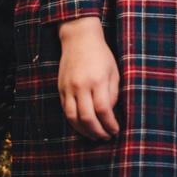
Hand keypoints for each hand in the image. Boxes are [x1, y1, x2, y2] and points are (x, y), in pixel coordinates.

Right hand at [56, 17, 119, 140]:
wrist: (79, 39)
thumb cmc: (101, 54)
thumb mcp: (114, 70)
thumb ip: (112, 92)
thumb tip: (110, 113)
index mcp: (97, 80)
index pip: (103, 109)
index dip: (110, 123)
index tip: (116, 130)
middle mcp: (81, 86)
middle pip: (87, 117)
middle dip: (97, 131)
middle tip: (106, 137)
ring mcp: (68, 88)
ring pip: (73, 118)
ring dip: (84, 131)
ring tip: (94, 136)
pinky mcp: (61, 89)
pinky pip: (66, 111)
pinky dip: (74, 122)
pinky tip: (82, 126)